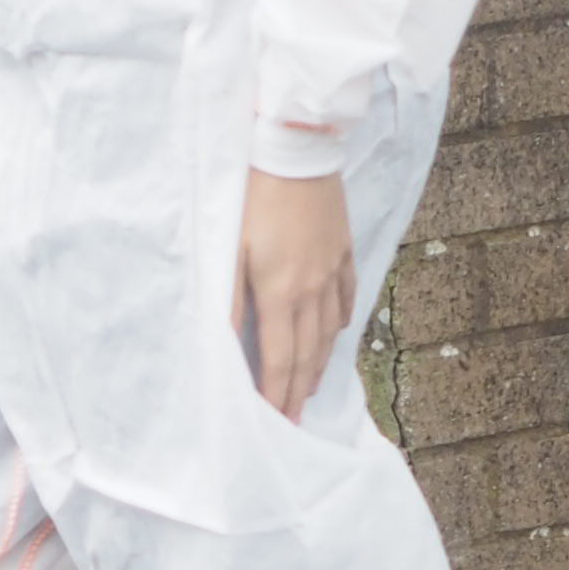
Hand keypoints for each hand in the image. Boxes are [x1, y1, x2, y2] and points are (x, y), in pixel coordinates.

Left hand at [234, 168, 357, 419]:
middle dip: (299, 391)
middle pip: (307, 352)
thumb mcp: (228, 247)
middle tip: (294, 420)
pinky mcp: (342, 248)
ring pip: (328, 329)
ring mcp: (332, 269)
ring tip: (312, 388)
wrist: (295, 148)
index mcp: (280, 291)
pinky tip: (335, 333)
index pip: (278, 358)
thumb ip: (228, 298)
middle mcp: (311, 288)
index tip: (275, 420)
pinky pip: (346, 294)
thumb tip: (222, 342)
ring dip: (319, 363)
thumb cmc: (253, 195)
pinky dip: (339, 321)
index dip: (276, 393)